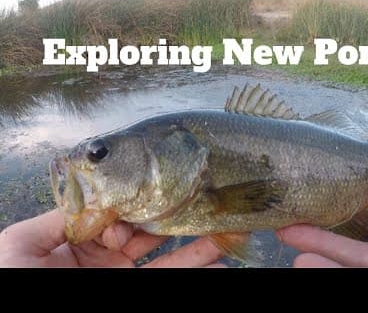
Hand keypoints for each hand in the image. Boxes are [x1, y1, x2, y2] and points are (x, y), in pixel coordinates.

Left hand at [0, 209, 224, 267]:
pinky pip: (170, 278)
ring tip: (228, 231)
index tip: (162, 194)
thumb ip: (53, 219)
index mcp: (80, 242)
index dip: (139, 204)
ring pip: (168, 258)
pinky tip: (221, 263)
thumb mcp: (20, 247)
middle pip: (150, 234)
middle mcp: (107, 258)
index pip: (118, 215)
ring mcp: (125, 276)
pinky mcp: (140, 290)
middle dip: (180, 218)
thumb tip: (89, 199)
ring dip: (199, 245)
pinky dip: (198, 269)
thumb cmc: (16, 279)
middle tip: (211, 203)